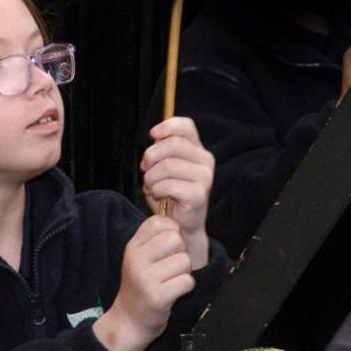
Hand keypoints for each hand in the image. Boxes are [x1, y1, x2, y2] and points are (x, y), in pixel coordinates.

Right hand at [93, 215, 194, 350]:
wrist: (128, 320)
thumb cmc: (140, 285)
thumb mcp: (138, 258)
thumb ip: (153, 239)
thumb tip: (175, 221)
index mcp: (132, 247)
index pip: (159, 222)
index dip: (171, 231)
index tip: (166, 247)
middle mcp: (136, 260)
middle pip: (175, 239)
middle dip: (180, 253)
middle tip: (169, 267)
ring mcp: (145, 278)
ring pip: (185, 261)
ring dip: (183, 273)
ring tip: (169, 281)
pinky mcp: (157, 297)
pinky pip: (187, 281)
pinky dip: (185, 287)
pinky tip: (173, 292)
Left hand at [140, 116, 212, 268]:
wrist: (179, 224)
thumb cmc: (169, 193)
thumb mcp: (162, 167)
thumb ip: (161, 151)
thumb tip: (155, 138)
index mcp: (197, 149)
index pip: (186, 126)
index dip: (168, 126)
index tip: (152, 134)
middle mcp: (205, 160)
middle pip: (172, 144)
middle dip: (151, 156)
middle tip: (145, 169)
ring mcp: (205, 177)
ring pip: (167, 165)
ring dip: (151, 177)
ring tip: (152, 186)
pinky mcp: (199, 194)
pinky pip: (167, 185)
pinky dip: (156, 190)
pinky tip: (159, 196)